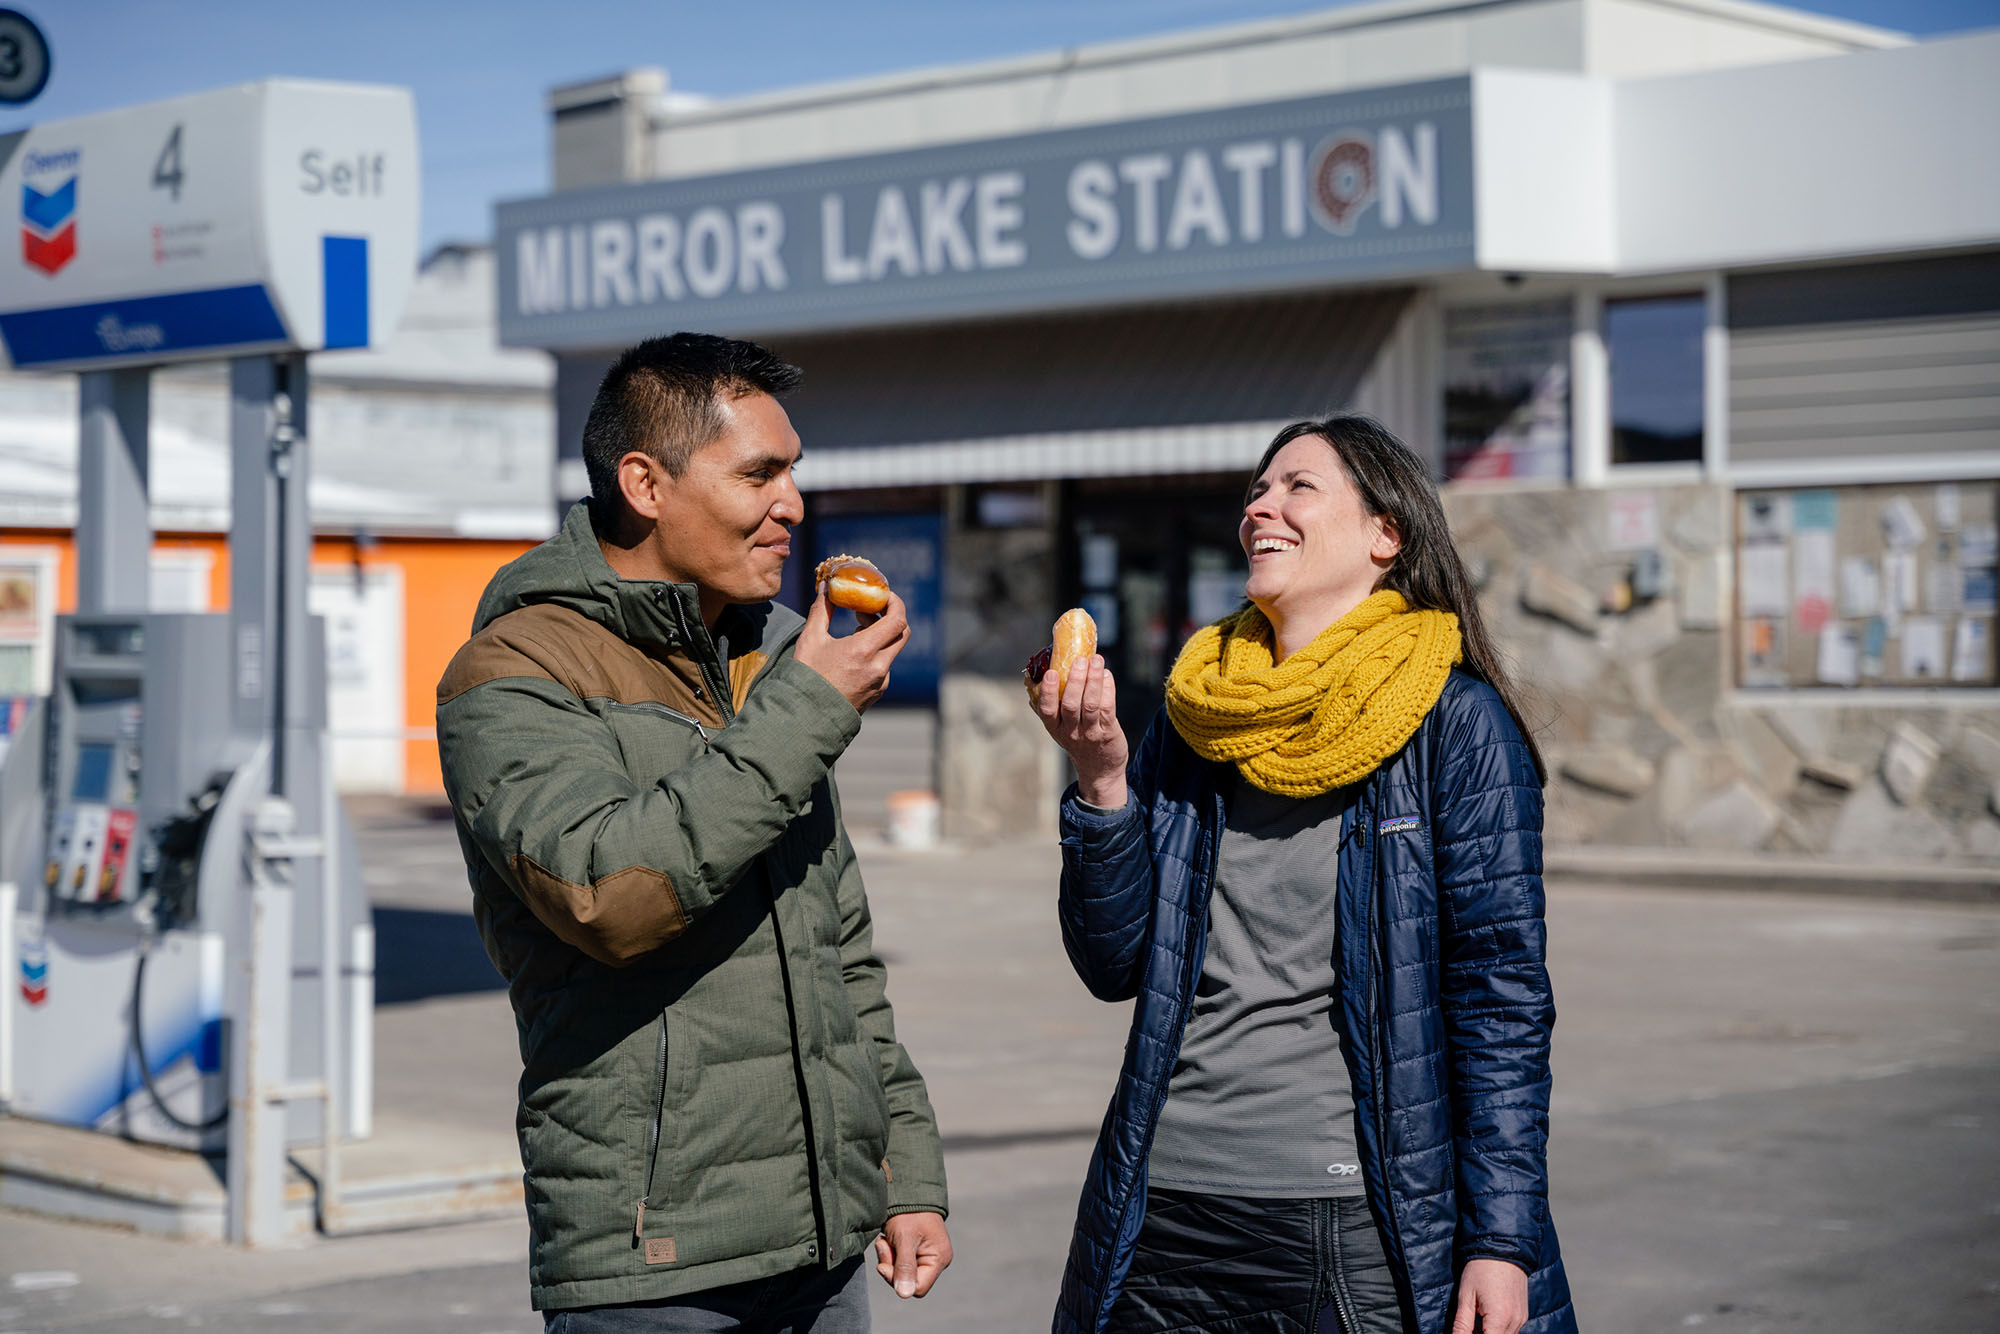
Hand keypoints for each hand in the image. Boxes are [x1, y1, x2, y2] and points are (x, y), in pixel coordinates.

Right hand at [794, 588, 909, 713]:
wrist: (806, 717)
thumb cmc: (806, 677)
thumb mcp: (810, 639)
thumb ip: (822, 610)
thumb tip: (827, 587)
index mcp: (864, 650)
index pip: (897, 620)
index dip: (895, 603)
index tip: (884, 595)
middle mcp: (879, 667)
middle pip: (901, 633)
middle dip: (889, 616)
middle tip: (868, 610)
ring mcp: (881, 682)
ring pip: (892, 650)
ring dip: (880, 635)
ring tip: (856, 630)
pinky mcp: (878, 692)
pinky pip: (884, 666)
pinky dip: (876, 653)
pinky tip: (854, 654)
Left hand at [874, 1211, 950, 1298]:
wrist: (907, 1190)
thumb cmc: (909, 1212)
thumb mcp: (904, 1238)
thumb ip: (905, 1267)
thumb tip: (904, 1294)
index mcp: (939, 1259)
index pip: (918, 1288)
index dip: (898, 1280)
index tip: (884, 1264)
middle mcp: (935, 1260)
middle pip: (908, 1281)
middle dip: (892, 1266)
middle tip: (884, 1245)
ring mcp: (926, 1256)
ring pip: (901, 1272)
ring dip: (889, 1258)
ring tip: (886, 1239)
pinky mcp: (916, 1251)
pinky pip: (900, 1262)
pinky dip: (890, 1253)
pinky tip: (888, 1239)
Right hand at [1033, 654, 1129, 808]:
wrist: (1099, 770)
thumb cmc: (1078, 740)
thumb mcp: (1061, 729)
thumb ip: (1056, 706)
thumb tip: (1048, 671)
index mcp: (1055, 728)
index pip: (1047, 710)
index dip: (1048, 691)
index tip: (1051, 672)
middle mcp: (1070, 732)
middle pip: (1071, 704)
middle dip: (1075, 680)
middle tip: (1080, 660)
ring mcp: (1090, 733)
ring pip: (1091, 704)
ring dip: (1094, 680)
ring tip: (1097, 661)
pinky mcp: (1108, 732)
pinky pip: (1107, 708)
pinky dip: (1108, 689)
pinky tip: (1106, 675)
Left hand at [1451, 1258, 1528, 1333]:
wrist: (1503, 1247)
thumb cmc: (1481, 1268)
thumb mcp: (1466, 1296)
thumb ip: (1462, 1325)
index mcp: (1500, 1318)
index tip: (1465, 1331)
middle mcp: (1515, 1322)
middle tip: (1468, 1326)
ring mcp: (1521, 1319)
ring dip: (1490, 1333)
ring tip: (1476, 1320)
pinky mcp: (1523, 1315)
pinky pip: (1511, 1330)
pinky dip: (1498, 1329)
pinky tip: (1485, 1318)